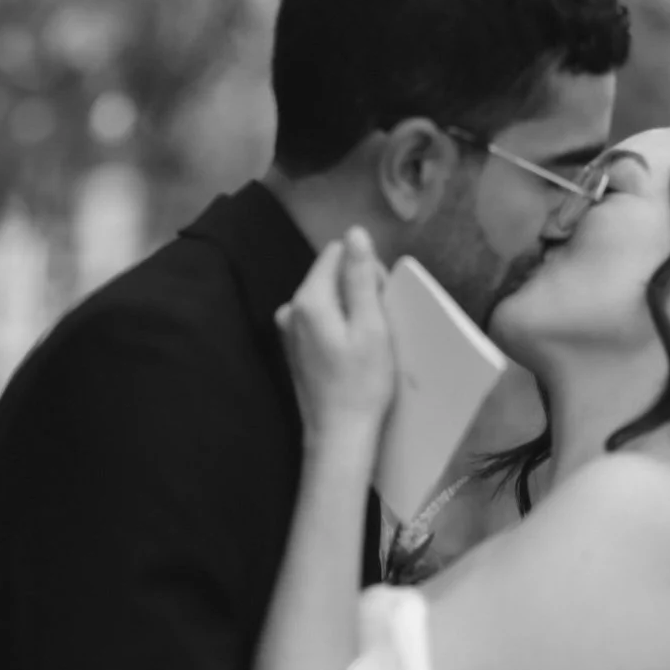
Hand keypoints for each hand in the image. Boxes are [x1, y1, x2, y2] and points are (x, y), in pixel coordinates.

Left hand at [275, 226, 393, 439]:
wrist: (339, 436)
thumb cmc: (362, 384)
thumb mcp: (371, 326)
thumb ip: (361, 276)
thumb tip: (355, 233)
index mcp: (308, 299)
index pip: (338, 253)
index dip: (366, 270)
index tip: (381, 302)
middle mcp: (290, 309)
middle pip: (331, 275)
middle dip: (358, 290)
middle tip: (378, 328)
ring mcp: (289, 330)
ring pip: (328, 298)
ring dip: (351, 311)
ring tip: (367, 344)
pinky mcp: (294, 348)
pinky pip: (321, 320)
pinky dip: (340, 328)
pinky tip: (352, 354)